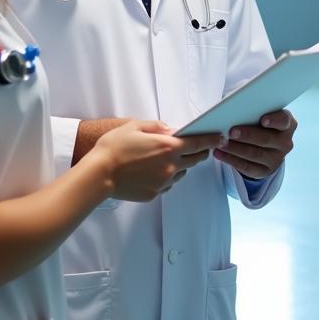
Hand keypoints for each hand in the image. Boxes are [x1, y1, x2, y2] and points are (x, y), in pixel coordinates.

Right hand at [91, 119, 221, 201]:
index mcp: (168, 146)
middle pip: (195, 159)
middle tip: (198, 147)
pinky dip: (166, 177)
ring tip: (165, 159)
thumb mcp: (134, 126)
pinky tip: (152, 172)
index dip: (211, 140)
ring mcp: (164, 182)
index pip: (198, 143)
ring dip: (181, 165)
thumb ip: (157, 126)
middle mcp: (171, 166)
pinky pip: (168, 184)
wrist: (98, 175)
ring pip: (181, 173)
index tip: (220, 138)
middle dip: (200, 152)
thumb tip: (170, 129)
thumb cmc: (114, 148)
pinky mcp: (155, 193)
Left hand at [215, 109, 296, 180]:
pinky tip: (219, 153)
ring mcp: (276, 158)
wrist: (264, 146)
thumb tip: (233, 110)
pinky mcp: (265, 171)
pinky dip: (231, 160)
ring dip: (236, 149)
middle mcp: (285, 142)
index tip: (263, 120)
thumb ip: (253, 112)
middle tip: (231, 132)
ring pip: (255, 154)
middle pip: (266, 139)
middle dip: (247, 135)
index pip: (283, 120)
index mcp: (287, 124)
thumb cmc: (258, 123)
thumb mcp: (260, 115)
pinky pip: (247, 167)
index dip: (274, 120)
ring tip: (221, 143)